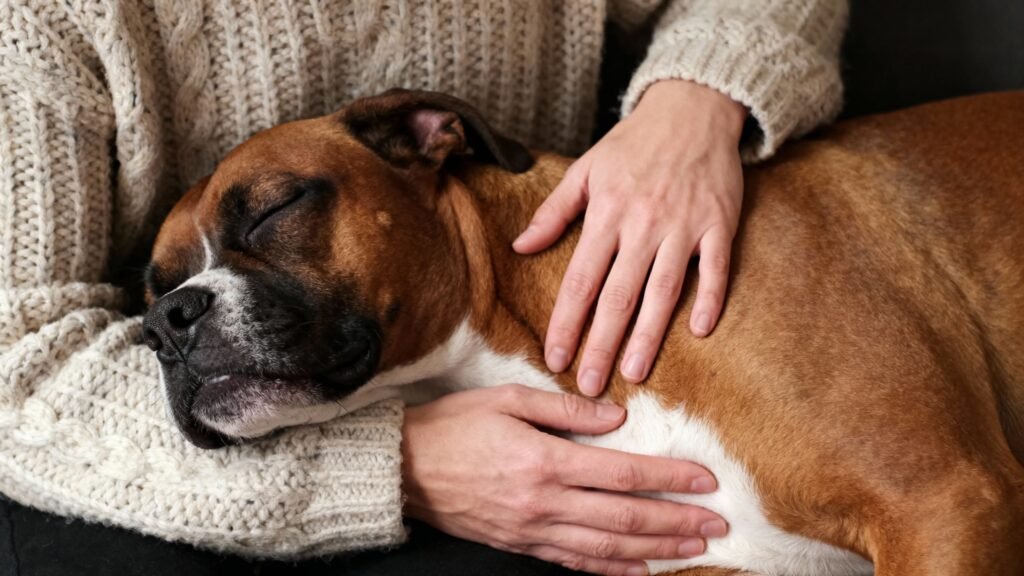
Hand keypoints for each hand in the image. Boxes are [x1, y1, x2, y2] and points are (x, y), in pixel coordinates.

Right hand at [402, 385, 727, 575]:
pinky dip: (612, 568)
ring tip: (693, 548)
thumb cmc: (454, 426)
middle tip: (717, 524)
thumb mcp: (507, 399)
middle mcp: (545, 502)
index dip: (669, 479)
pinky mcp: (522, 545)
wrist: (404, 469)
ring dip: (655, 549)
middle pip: (625, 516)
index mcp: (545, 460)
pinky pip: (575, 562)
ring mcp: (534, 530)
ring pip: (607, 546)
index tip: (705, 481)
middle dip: (676, 522)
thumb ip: (565, 410)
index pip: (624, 473)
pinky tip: (640, 569)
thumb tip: (616, 416)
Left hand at [514, 80, 745, 395]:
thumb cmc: (633, 143)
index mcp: (605, 213)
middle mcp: (643, 224)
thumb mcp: (585, 169)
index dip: (567, 323)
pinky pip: (715, 269)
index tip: (555, 359)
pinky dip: (709, 299)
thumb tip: (520, 246)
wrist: (692, 108)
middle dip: (600, 345)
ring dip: (648, 335)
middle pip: (617, 296)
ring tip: (633, 374)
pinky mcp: (719, 224)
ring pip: (663, 291)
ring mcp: (684, 226)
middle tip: (589, 386)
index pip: (580, 280)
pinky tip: (699, 332)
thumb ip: (553, 212)